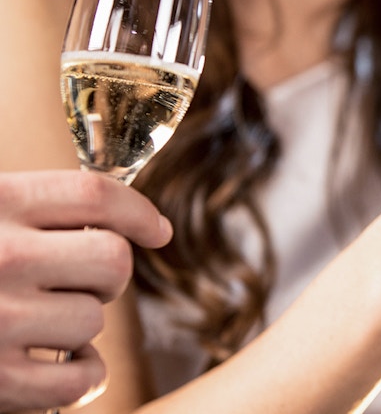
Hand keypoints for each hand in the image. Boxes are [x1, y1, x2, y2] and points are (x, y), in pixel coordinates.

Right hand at [0, 169, 171, 410]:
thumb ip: (26, 209)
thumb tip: (114, 215)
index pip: (96, 196)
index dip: (138, 213)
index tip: (157, 232)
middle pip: (111, 262)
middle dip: (103, 276)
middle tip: (71, 284)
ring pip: (94, 320)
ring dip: (79, 326)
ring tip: (37, 325)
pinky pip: (80, 380)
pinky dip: (80, 378)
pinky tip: (53, 368)